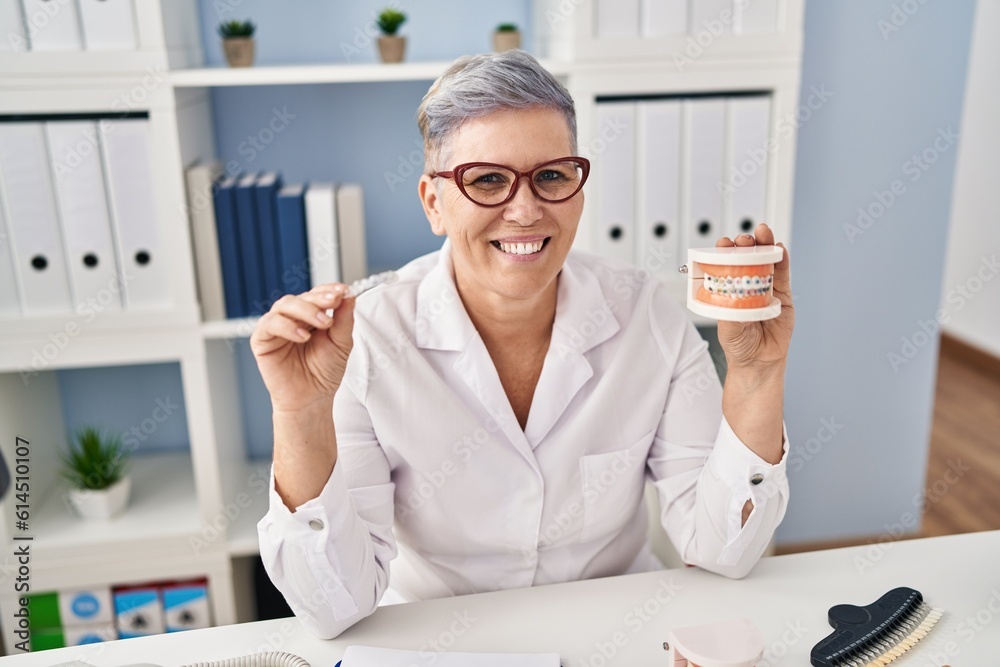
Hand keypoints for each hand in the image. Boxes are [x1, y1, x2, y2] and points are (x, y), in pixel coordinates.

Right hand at [249, 284, 355, 412]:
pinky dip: (287, 326)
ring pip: (285, 305)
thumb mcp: (341, 344)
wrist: (311, 399)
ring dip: (306, 310)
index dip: (329, 290)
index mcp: (311, 316)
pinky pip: (270, 324)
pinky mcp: (262, 339)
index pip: (318, 294)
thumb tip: (348, 295)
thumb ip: (344, 320)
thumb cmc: (324, 373)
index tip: (344, 291)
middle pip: (302, 297)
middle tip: (334, 302)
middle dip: (319, 298)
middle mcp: (293, 318)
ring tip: (323, 324)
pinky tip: (303, 336)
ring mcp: (276, 327)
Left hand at [715, 223, 793, 372]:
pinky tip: (780, 248)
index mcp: (729, 291)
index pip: (726, 266)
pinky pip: (783, 275)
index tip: (723, 243)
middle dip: (745, 245)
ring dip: (765, 245)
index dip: (725, 253)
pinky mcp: (783, 295)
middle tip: (744, 239)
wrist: (760, 362)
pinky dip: (783, 260)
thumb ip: (732, 312)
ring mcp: (766, 289)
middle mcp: (747, 286)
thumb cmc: (739, 345)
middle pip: (747, 259)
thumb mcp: (729, 328)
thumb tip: (734, 297)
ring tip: (763, 233)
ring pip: (766, 262)